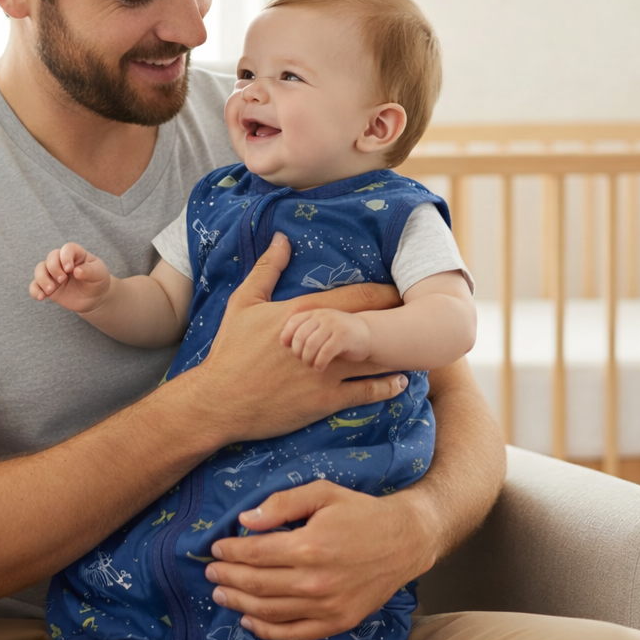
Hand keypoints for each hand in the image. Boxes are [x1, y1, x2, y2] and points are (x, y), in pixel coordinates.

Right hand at [29, 242, 109, 313]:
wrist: (94, 298)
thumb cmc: (97, 281)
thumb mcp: (99, 274)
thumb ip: (90, 271)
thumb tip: (77, 271)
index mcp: (76, 254)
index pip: (67, 249)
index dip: (65, 257)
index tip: (70, 269)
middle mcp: (62, 262)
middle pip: (51, 258)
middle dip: (54, 268)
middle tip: (62, 280)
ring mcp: (53, 274)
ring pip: (40, 269)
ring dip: (42, 279)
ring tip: (51, 290)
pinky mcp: (48, 287)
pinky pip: (35, 286)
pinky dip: (35, 290)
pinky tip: (41, 297)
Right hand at [190, 233, 407, 442]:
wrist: (220, 400)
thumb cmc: (229, 350)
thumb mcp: (244, 303)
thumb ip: (267, 269)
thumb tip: (282, 238)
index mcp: (304, 313)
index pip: (357, 296)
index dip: (385, 292)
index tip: (402, 288)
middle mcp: (322, 340)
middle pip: (374, 325)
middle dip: (398, 318)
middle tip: (420, 314)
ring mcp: (327, 372)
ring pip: (376, 359)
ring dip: (399, 353)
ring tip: (419, 347)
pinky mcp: (326, 400)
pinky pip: (367, 392)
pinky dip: (388, 386)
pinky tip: (401, 382)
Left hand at [204, 481, 435, 639]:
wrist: (403, 540)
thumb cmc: (360, 512)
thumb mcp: (322, 493)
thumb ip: (283, 503)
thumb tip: (247, 519)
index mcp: (309, 546)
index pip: (256, 553)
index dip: (231, 551)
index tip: (216, 548)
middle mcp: (315, 580)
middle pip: (258, 583)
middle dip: (228, 577)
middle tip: (211, 572)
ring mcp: (326, 606)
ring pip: (270, 611)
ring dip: (240, 603)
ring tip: (221, 593)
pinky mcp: (337, 622)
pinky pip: (294, 633)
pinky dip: (268, 631)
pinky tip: (250, 621)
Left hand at [280, 308, 371, 370]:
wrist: (367, 334)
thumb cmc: (337, 336)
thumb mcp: (320, 328)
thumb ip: (304, 331)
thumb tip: (282, 343)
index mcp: (315, 313)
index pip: (293, 322)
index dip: (287, 336)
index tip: (286, 348)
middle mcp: (323, 316)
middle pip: (300, 335)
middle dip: (298, 351)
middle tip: (302, 360)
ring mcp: (334, 325)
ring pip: (311, 344)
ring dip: (308, 359)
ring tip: (311, 365)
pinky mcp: (344, 337)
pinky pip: (325, 352)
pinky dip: (319, 363)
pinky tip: (320, 368)